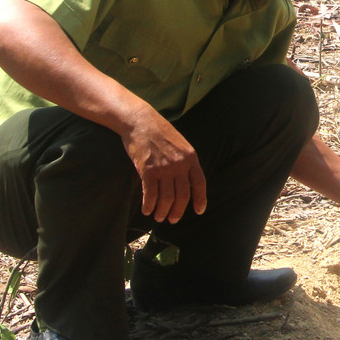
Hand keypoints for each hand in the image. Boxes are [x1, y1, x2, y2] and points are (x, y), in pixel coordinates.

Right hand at [120, 106, 206, 223]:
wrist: (140, 120)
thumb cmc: (159, 132)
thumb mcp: (180, 144)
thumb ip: (184, 161)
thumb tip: (186, 181)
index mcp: (190, 157)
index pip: (200, 183)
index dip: (200, 199)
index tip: (198, 211)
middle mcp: (179, 164)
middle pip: (183, 195)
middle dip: (178, 211)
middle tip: (172, 219)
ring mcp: (164, 168)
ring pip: (167, 198)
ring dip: (163, 211)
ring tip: (159, 217)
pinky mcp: (148, 170)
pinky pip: (150, 194)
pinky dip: (149, 205)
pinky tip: (147, 210)